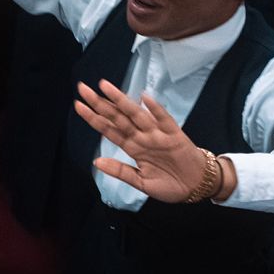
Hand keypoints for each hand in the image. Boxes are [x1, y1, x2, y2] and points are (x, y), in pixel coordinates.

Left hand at [74, 79, 215, 202]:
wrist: (196, 186)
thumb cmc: (170, 184)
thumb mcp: (141, 183)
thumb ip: (120, 171)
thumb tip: (96, 162)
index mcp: (133, 148)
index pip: (109, 129)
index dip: (93, 118)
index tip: (78, 105)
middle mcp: (142, 137)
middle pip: (117, 117)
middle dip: (100, 103)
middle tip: (82, 88)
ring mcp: (157, 134)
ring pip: (136, 115)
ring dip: (121, 101)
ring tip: (105, 87)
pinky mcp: (174, 134)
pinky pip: (164, 119)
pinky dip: (155, 110)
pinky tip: (144, 98)